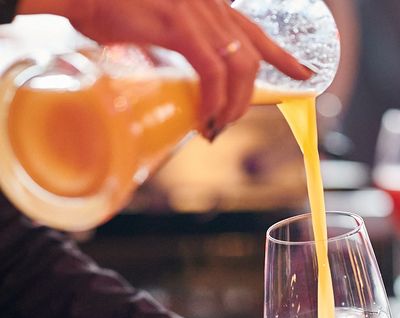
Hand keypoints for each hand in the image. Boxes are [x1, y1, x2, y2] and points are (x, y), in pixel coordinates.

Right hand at [17, 0, 310, 135]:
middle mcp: (211, 5)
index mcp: (209, 5)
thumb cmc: (110, 13)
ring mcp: (198, 12)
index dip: (284, 56)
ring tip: (216, 127)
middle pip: (251, 58)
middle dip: (248, 99)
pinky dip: (214, 100)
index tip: (306, 74)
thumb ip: (175, 52)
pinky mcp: (180, 25)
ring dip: (232, 105)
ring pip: (238, 69)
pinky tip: (206, 117)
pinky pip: (212, 72)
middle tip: (228, 123)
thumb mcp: (154, 32)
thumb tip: (178, 88)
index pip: (257, 32)